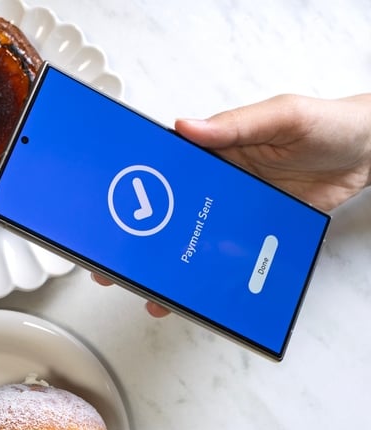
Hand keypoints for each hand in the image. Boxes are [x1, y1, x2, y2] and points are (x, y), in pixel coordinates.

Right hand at [94, 94, 370, 316]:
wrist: (369, 153)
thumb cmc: (328, 125)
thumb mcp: (283, 116)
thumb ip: (238, 124)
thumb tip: (189, 126)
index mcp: (211, 150)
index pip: (159, 169)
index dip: (129, 189)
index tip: (104, 209)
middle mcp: (214, 181)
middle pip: (164, 213)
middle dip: (136, 241)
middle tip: (112, 264)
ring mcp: (231, 209)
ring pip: (190, 241)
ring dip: (169, 267)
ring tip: (151, 292)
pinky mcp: (252, 231)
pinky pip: (224, 256)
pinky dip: (210, 276)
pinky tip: (199, 292)